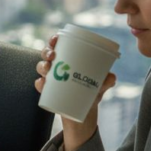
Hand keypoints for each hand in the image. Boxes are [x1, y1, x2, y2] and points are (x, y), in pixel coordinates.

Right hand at [35, 34, 115, 150]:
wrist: (84, 110)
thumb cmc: (92, 91)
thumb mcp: (101, 85)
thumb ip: (107, 80)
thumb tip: (111, 77)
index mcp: (68, 58)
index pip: (58, 45)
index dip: (54, 40)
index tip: (55, 39)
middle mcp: (57, 66)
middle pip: (46, 54)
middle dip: (46, 52)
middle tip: (52, 56)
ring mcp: (51, 78)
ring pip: (41, 67)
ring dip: (42, 66)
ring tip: (48, 70)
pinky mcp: (47, 90)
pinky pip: (39, 84)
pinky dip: (40, 83)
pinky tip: (43, 84)